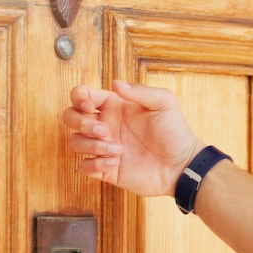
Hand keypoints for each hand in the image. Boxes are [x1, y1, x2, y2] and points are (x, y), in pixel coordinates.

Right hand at [60, 81, 203, 197]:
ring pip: (75, 142)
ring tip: (118, 150)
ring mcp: (104, 147)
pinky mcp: (106, 168)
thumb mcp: (164, 103)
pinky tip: (116, 163)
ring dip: (91, 145)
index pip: (82, 95)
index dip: (79, 98)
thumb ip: (140, 91)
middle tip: (104, 131)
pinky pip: (84, 166)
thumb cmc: (175, 133)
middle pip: (70, 117)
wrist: (182, 166)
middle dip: (80, 122)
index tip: (91, 107)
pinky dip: (95, 164)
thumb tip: (116, 84)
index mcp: (114, 106)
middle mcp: (106, 125)